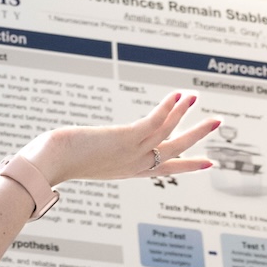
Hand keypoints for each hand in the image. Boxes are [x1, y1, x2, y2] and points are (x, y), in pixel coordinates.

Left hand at [22, 93, 218, 185]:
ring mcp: (132, 152)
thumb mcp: (82, 159)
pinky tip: (178, 95)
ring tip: (198, 98)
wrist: (49, 164)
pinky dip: (169, 108)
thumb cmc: (56, 161)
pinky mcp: (126, 139)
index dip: (186, 166)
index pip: (162, 169)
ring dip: (187, 115)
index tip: (206, 163)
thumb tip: (77, 145)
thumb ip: (92, 154)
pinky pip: (155, 122)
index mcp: (126, 170)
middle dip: (197, 136)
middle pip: (175, 151)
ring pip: (169, 134)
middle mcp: (134, 164)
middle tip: (217, 122)